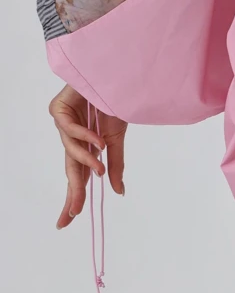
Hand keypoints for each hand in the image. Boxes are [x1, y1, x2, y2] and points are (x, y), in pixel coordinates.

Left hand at [49, 85, 126, 228]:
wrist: (113, 74)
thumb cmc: (114, 101)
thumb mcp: (117, 137)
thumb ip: (115, 164)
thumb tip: (117, 192)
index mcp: (86, 145)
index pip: (78, 175)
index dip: (74, 197)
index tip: (70, 218)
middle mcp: (71, 137)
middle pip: (70, 169)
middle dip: (72, 192)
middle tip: (73, 213)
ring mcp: (63, 123)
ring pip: (70, 150)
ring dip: (87, 161)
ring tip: (100, 168)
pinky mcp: (58, 110)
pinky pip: (70, 129)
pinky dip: (85, 136)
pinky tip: (99, 141)